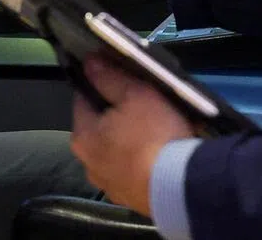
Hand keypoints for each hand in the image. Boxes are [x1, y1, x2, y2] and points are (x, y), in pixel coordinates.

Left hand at [71, 56, 196, 216]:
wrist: (179, 187)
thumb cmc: (152, 134)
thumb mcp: (134, 94)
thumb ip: (109, 77)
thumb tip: (88, 63)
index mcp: (82, 136)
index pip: (82, 98)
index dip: (98, 83)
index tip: (116, 76)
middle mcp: (88, 164)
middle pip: (98, 126)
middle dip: (114, 113)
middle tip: (139, 101)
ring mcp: (109, 186)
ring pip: (114, 150)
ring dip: (126, 139)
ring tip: (151, 127)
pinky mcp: (130, 199)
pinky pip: (130, 170)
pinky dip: (138, 160)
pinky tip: (156, 152)